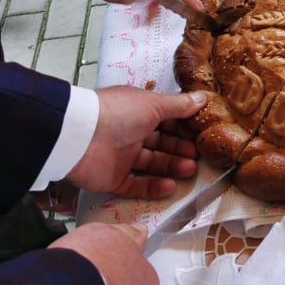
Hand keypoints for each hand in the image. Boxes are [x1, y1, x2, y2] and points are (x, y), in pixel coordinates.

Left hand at [67, 87, 207, 198]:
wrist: (81, 137)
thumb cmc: (120, 113)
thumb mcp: (154, 104)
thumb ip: (179, 105)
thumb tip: (203, 98)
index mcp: (139, 112)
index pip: (166, 120)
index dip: (183, 128)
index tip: (202, 134)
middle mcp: (131, 134)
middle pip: (161, 144)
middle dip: (180, 149)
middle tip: (200, 156)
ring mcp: (122, 157)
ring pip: (151, 164)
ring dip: (171, 167)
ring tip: (190, 170)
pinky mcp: (113, 179)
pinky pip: (136, 185)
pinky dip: (153, 186)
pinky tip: (171, 186)